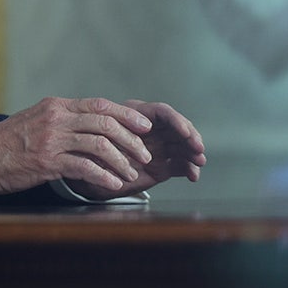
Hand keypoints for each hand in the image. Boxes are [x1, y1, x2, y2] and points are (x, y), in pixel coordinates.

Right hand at [0, 97, 155, 194]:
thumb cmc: (11, 142)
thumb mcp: (38, 119)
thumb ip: (65, 118)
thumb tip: (95, 123)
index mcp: (56, 105)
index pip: (100, 105)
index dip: (126, 115)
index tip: (144, 126)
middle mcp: (56, 118)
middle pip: (104, 123)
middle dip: (130, 140)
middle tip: (144, 154)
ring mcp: (52, 139)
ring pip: (99, 145)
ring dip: (121, 161)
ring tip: (132, 174)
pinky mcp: (47, 162)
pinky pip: (84, 167)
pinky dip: (104, 176)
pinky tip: (114, 184)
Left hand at [65, 100, 205, 200]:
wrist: (88, 174)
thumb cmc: (89, 153)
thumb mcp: (93, 144)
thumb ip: (105, 141)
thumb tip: (113, 143)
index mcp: (136, 116)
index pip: (161, 113)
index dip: (175, 121)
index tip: (184, 132)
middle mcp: (151, 129)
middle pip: (177, 127)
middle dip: (190, 136)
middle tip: (198, 148)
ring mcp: (158, 147)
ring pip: (182, 146)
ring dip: (193, 152)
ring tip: (199, 162)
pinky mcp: (163, 166)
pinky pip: (180, 164)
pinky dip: (189, 169)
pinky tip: (193, 175)